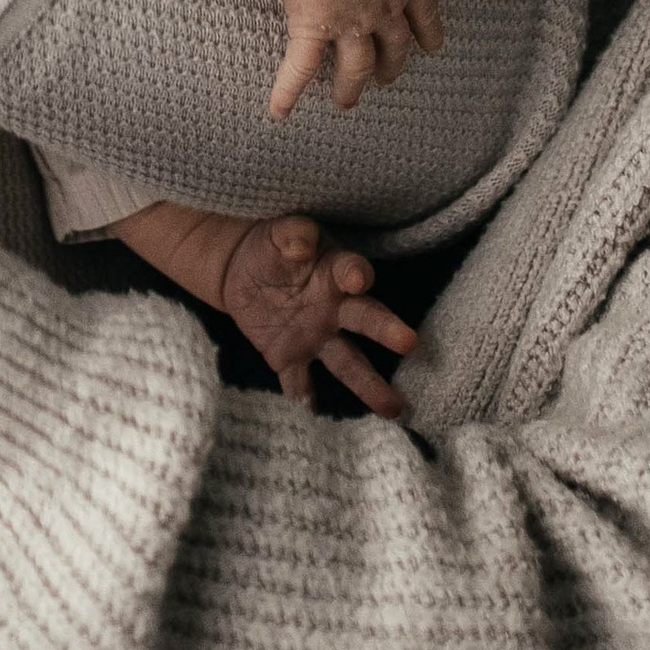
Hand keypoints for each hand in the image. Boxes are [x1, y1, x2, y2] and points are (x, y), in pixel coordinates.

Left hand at [219, 212, 418, 416]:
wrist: (239, 271)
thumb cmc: (270, 246)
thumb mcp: (277, 233)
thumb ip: (292, 235)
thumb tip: (302, 244)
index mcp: (333, 272)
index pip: (351, 270)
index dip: (356, 274)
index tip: (358, 280)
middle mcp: (335, 308)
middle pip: (366, 319)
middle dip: (387, 330)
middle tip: (410, 343)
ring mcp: (316, 336)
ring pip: (347, 362)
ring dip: (369, 385)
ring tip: (393, 408)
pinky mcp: (289, 357)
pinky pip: (299, 380)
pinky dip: (304, 398)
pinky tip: (312, 415)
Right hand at [268, 0, 443, 119]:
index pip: (424, 10)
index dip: (429, 31)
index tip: (432, 46)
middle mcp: (383, 6)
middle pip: (395, 46)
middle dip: (392, 65)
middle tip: (387, 79)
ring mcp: (350, 22)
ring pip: (358, 65)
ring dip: (352, 86)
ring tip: (347, 100)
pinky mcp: (316, 28)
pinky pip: (301, 67)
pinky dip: (288, 91)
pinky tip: (280, 112)